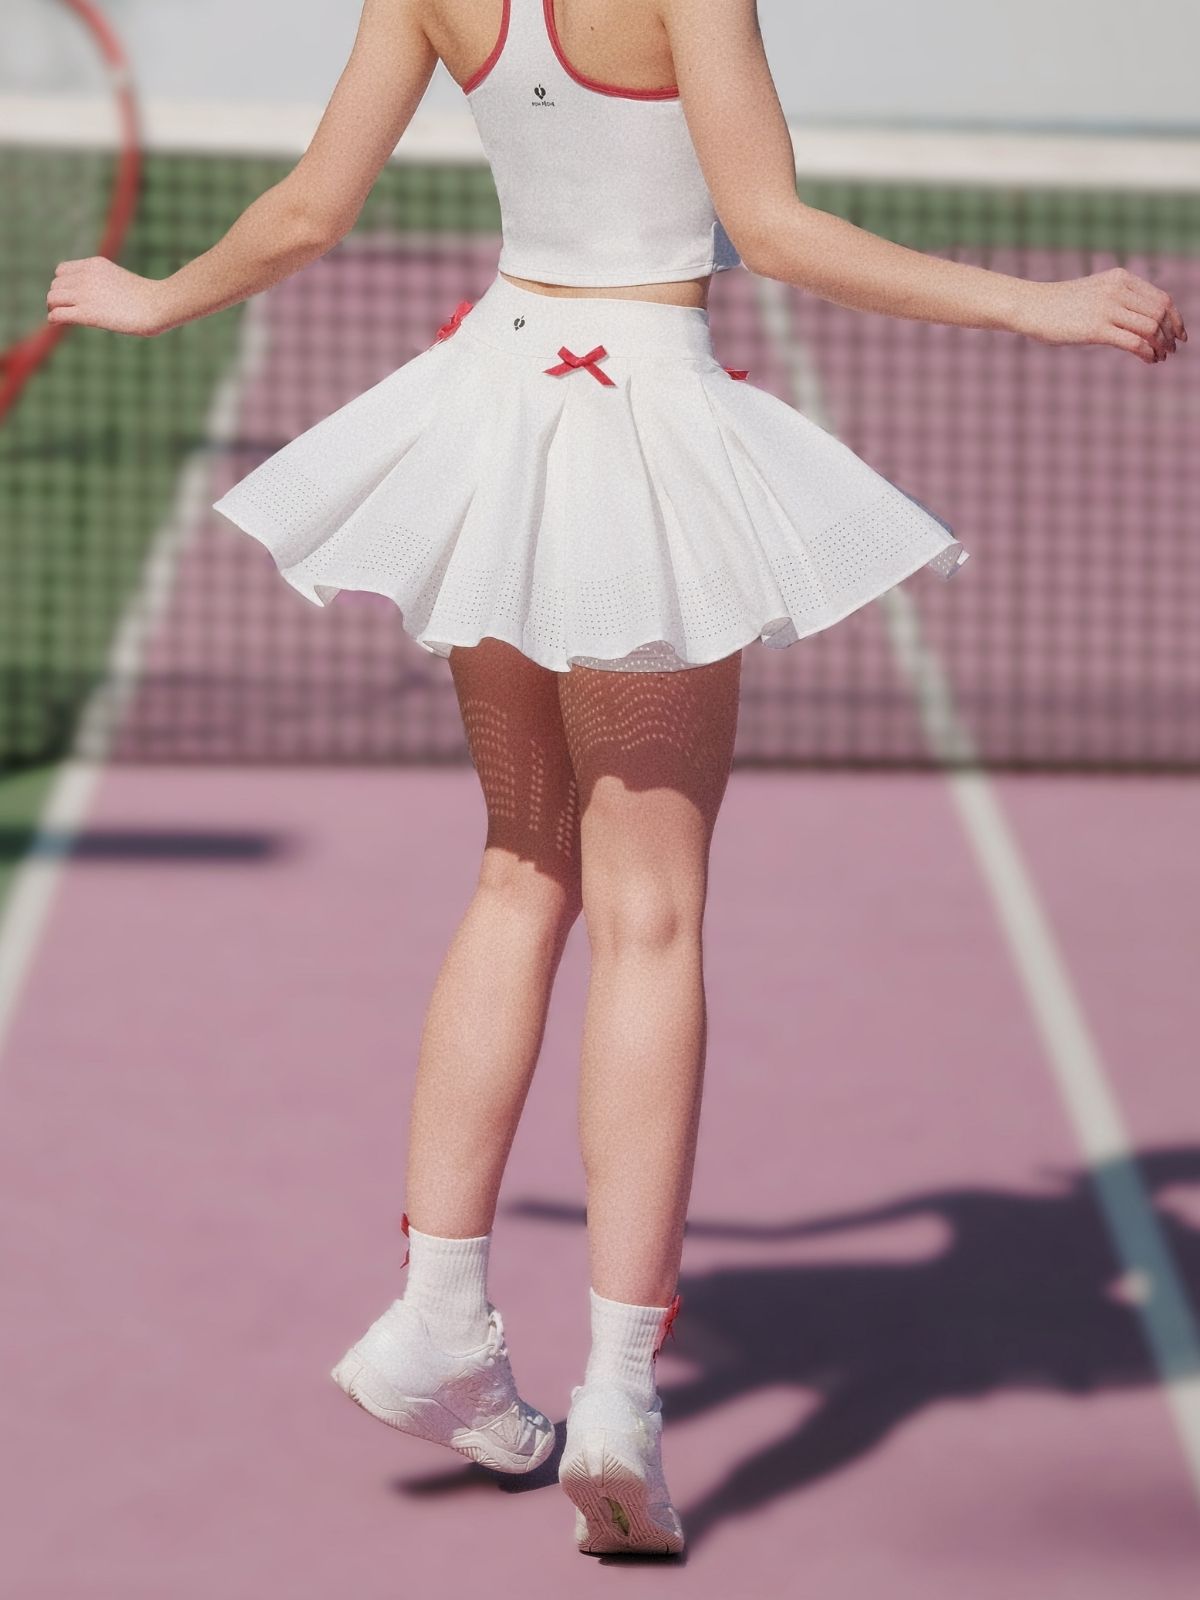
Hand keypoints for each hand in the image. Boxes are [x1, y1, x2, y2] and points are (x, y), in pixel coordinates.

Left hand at [46, 256, 175, 337]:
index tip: (70, 296)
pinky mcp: (87, 313)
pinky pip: (57, 314)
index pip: (62, 270)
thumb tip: (96, 300)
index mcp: (94, 264)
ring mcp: (85, 294)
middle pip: (55, 285)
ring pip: (52, 298)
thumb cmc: (146, 298)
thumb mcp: (119, 280)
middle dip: (58, 297)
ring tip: (60, 316)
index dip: (63, 284)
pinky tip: (56, 323)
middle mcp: (86, 276)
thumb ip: (103, 282)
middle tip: (64, 309)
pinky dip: (53, 319)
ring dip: (53, 307)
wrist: (158, 305)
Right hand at [1014, 267, 1186, 364]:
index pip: (1161, 298)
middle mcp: (1118, 290)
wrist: (1032, 306)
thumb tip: (1142, 319)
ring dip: (1161, 345)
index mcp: (1120, 278)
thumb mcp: (1095, 293)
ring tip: (1161, 356)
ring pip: (1151, 328)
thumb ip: (1118, 298)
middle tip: (1173, 349)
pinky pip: (1134, 342)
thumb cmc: (1061, 304)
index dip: (1175, 318)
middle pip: (1160, 313)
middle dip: (1171, 333)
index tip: (1178, 333)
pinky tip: (1149, 359)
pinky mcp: (1096, 329)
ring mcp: (1107, 309)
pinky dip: (1147, 353)